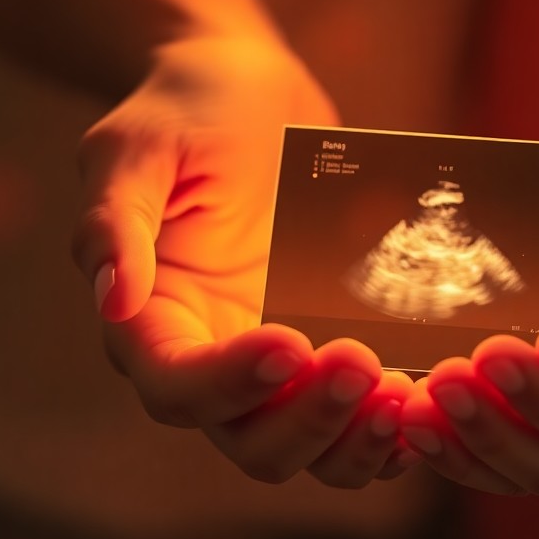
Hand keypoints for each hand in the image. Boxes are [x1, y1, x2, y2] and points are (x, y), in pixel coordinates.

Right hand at [71, 35, 413, 487]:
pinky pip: (356, 419)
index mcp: (153, 320)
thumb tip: (110, 300)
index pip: (176, 387)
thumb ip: (114, 220)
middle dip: (306, 419)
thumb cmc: (191, 108)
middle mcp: (211, 358)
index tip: (287, 342)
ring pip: (309, 447)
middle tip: (362, 363)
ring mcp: (275, 365)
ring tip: (403, 393)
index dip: (227, 384)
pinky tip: (427, 395)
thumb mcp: (140, 144)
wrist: (253, 90)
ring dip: (354, 439)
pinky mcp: (327, 354)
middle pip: (248, 439)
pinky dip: (389, 427)